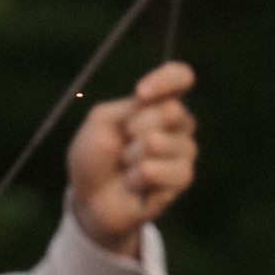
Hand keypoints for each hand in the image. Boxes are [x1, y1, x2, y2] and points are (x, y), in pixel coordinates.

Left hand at [68, 60, 195, 255]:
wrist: (90, 198)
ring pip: (160, 143)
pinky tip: (133, 184)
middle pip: (172, 111)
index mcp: (159, 102)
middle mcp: (178, 124)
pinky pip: (158, 171)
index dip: (167, 80)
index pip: (181, 76)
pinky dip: (135, 178)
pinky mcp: (182, 179)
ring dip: (130, 156)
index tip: (141, 94)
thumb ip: (126, 107)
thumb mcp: (99, 122)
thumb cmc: (95, 156)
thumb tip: (157, 104)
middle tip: (122, 140)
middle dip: (135, 126)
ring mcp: (184, 152)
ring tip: (125, 166)